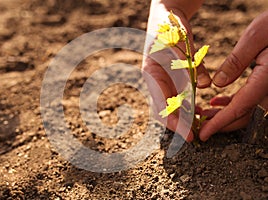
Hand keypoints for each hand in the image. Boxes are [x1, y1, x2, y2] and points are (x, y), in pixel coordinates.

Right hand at [143, 1, 210, 141]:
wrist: (166, 15)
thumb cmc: (167, 27)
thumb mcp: (178, 43)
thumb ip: (189, 64)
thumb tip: (203, 85)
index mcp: (151, 74)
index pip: (160, 104)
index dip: (173, 121)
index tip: (186, 134)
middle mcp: (156, 80)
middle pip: (165, 108)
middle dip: (179, 123)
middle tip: (193, 136)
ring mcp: (164, 79)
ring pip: (173, 104)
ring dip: (185, 116)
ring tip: (198, 123)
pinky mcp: (173, 76)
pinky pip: (180, 95)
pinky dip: (189, 103)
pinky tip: (198, 108)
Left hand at [199, 11, 267, 140]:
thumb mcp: (255, 37)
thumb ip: (237, 61)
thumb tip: (218, 84)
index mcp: (267, 79)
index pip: (240, 108)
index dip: (219, 123)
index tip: (204, 134)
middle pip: (243, 115)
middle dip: (219, 123)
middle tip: (199, 125)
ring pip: (246, 110)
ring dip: (223, 114)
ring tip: (203, 113)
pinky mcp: (267, 84)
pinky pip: (250, 100)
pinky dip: (232, 103)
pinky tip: (217, 101)